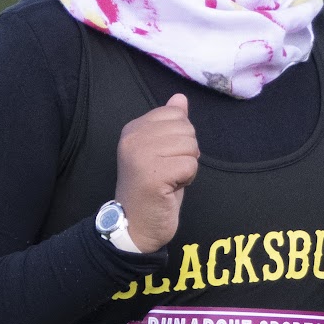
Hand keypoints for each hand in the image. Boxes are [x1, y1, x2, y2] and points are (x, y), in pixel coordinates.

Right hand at [114, 93, 198, 252]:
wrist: (135, 225)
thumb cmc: (152, 188)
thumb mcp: (160, 150)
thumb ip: (168, 123)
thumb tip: (180, 98)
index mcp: (133, 128)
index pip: (175, 114)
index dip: (180, 138)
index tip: (164, 157)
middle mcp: (133, 138)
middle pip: (186, 129)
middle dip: (186, 153)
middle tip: (167, 171)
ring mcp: (141, 155)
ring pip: (191, 147)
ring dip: (187, 166)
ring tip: (168, 179)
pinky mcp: (153, 175)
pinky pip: (191, 165)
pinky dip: (187, 179)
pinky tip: (170, 188)